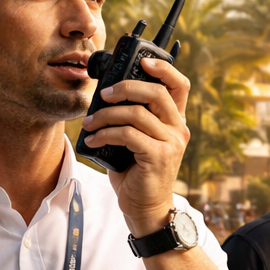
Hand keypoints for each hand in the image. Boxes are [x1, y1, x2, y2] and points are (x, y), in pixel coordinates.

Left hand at [79, 56, 190, 235]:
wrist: (144, 208)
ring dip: (107, 115)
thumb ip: (131, 118)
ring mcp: (171, 143)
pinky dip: (105, 134)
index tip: (143, 61)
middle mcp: (178, 129)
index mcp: (175, 121)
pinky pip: (128, 135)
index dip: (164, 68)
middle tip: (105, 94)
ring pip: (137, 114)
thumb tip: (105, 95)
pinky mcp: (158, 157)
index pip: (179, 85)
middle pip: (157, 93)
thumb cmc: (135, 173)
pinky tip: (93, 141)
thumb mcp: (136, 140)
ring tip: (90, 124)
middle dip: (126, 87)